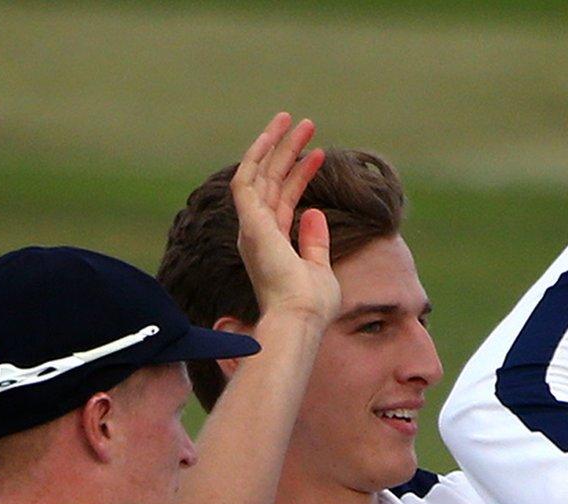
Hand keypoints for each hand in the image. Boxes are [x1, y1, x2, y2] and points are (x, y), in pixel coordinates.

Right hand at [232, 113, 336, 323]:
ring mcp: (251, 226)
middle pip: (271, 180)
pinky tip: (274, 136)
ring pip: (260, 174)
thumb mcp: (318, 267)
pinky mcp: (250, 223)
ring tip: (297, 121)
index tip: (320, 154)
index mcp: (270, 241)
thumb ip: (315, 241)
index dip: (300, 174)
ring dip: (277, 145)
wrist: (300, 318)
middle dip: (287, 151)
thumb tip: (316, 212)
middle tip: (306, 124)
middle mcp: (256, 231)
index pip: (284, 198)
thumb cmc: (311, 303)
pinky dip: (258, 155)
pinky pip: (248, 179)